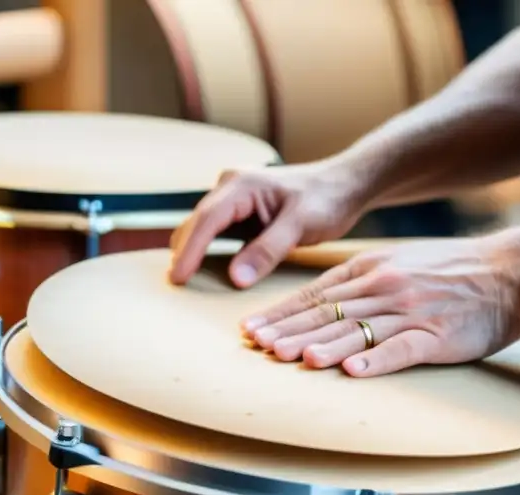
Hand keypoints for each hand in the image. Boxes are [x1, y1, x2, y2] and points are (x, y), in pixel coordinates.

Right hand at [169, 159, 368, 287]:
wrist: (344, 186)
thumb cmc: (327, 200)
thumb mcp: (300, 225)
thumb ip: (267, 250)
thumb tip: (235, 278)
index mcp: (242, 184)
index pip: (206, 219)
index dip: (190, 250)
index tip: (178, 277)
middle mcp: (231, 187)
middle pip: (197, 222)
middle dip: (183, 252)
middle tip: (174, 286)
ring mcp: (233, 199)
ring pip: (202, 227)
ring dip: (192, 251)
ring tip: (182, 281)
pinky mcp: (240, 212)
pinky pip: (216, 232)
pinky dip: (207, 250)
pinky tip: (202, 271)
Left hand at [241, 237, 519, 376]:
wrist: (512, 271)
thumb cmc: (454, 272)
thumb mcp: (400, 263)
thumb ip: (364, 280)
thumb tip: (325, 300)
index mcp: (372, 269)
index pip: (316, 293)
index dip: (282, 313)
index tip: (252, 328)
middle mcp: (385, 287)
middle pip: (328, 312)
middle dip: (289, 331)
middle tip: (258, 346)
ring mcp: (411, 311)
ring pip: (357, 330)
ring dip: (324, 345)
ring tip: (295, 359)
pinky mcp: (437, 335)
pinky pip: (401, 348)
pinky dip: (376, 360)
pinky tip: (353, 372)